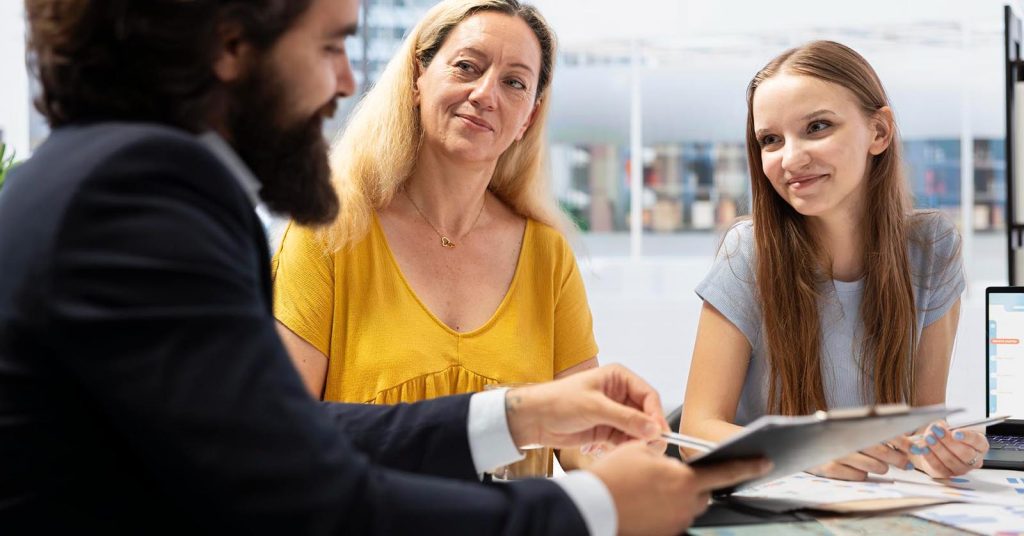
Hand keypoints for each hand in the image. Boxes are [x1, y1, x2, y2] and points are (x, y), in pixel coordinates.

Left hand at [505, 364, 667, 449]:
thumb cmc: (558, 401)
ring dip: (636, 441)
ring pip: (637, 430)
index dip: (656, 415)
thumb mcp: (595, 407)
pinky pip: (625, 440)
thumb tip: (654, 429)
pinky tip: (615, 452)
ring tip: (630, 451)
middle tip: (649, 447)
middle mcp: (619, 394)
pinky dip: (624, 447)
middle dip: (648, 431)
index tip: (658, 433)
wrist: (534, 419)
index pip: (648, 396)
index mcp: (618, 377)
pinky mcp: (607, 430)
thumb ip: (626, 418)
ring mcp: (614, 413)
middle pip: (646, 414)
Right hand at [589, 442, 770, 535]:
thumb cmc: (613, 477)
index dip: (749, 467)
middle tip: (666, 476)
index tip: (765, 463)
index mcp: (685, 481)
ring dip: (676, 497)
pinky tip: (643, 503)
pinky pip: (671, 519)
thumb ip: (661, 453)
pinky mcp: (663, 535)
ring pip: (687, 507)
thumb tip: (666, 459)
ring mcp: (675, 523)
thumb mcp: (638, 450)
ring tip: (647, 489)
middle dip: (693, 484)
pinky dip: (663, 510)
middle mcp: (686, 505)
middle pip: (703, 493)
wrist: (592, 508)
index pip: (726, 472)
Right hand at [808, 435, 912, 480]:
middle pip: (880, 450)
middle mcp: (843, 436)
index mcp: (850, 423)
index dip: (901, 440)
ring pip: (873, 466)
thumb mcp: (849, 429)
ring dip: (880, 467)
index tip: (915, 448)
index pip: (882, 431)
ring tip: (879, 466)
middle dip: (898, 459)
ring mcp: (836, 453)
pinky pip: (859, 476)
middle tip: (907, 464)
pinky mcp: (830, 468)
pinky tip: (855, 469)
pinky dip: (862, 474)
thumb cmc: (831, 437)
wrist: (798, 444)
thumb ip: (872, 431)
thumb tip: (905, 439)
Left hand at [908, 421, 988, 477]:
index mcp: (980, 445)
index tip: (955, 432)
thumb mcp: (950, 426)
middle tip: (937, 431)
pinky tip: (923, 447)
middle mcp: (974, 460)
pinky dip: (929, 456)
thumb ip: (948, 426)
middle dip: (949, 441)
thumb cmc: (948, 434)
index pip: (978, 442)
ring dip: (937, 447)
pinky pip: (938, 466)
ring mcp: (961, 469)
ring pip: (950, 460)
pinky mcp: (947, 474)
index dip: (967, 437)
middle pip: (965, 454)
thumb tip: (939, 427)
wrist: (937, 444)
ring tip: (928, 437)